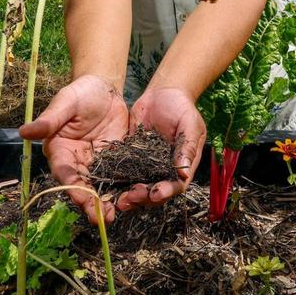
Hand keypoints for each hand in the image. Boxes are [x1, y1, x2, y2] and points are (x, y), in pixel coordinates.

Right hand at [18, 74, 128, 222]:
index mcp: (60, 151)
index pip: (64, 172)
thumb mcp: (65, 103)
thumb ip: (49, 120)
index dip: (72, 186)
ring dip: (106, 202)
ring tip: (114, 215)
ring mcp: (96, 164)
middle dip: (90, 203)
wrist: (104, 89)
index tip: (81, 198)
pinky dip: (124, 189)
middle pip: (82, 186)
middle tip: (100, 218)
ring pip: (100, 187)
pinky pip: (118, 178)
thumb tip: (23, 132)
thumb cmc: (80, 93)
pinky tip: (133, 198)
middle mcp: (76, 162)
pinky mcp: (114, 161)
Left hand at [116, 87, 205, 211]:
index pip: (176, 186)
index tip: (155, 193)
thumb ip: (187, 147)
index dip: (166, 192)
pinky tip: (106, 184)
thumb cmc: (182, 108)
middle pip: (155, 192)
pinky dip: (116, 181)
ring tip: (118, 200)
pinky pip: (124, 172)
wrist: (163, 94)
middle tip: (131, 197)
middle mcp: (164, 170)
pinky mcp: (131, 157)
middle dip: (144, 198)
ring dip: (129, 195)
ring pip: (138, 186)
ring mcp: (147, 165)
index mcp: (181, 165)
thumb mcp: (189, 124)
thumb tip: (184, 174)